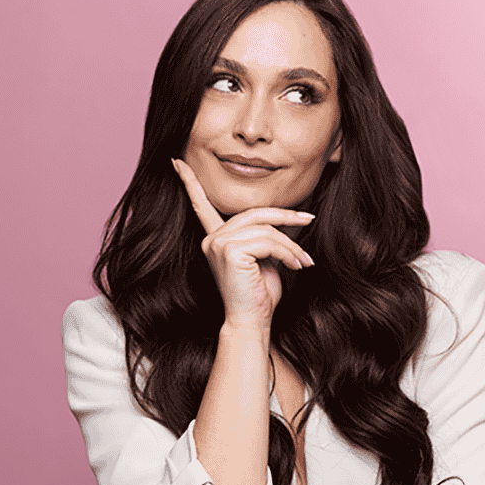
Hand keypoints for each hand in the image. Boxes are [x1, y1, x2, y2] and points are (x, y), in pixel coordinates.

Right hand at [172, 159, 314, 331]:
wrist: (251, 322)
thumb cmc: (259, 295)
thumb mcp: (264, 259)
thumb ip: (266, 236)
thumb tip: (290, 217)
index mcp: (215, 238)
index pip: (201, 205)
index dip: (189, 182)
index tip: (177, 162)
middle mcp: (212, 239)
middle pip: (255, 213)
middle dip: (285, 217)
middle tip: (308, 220)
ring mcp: (218, 244)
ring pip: (265, 229)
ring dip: (291, 245)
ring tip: (304, 262)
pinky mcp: (230, 251)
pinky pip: (268, 241)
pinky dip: (288, 252)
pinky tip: (297, 266)